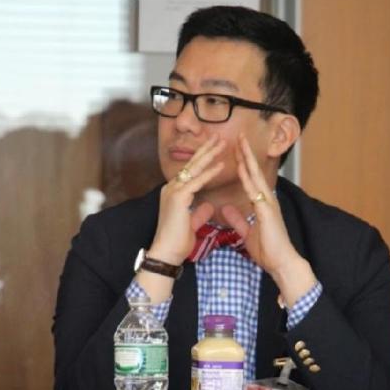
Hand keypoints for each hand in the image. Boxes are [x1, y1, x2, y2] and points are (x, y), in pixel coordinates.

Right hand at [150, 135, 224, 263]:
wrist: (167, 253)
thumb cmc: (177, 241)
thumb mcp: (191, 224)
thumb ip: (198, 213)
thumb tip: (207, 206)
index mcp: (175, 193)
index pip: (191, 172)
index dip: (204, 160)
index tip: (215, 150)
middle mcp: (172, 188)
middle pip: (192, 164)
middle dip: (206, 150)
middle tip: (219, 137)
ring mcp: (174, 191)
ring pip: (194, 168)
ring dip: (209, 155)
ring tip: (222, 143)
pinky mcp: (178, 197)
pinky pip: (197, 181)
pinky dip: (209, 173)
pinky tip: (220, 165)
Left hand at [221, 135, 315, 304]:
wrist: (282, 263)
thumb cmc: (269, 250)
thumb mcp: (247, 233)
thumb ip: (238, 220)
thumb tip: (225, 209)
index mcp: (262, 204)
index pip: (250, 180)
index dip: (243, 164)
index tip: (235, 150)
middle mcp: (267, 200)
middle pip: (254, 172)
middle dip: (246, 154)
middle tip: (238, 136)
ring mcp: (269, 204)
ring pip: (256, 176)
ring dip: (247, 158)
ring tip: (240, 142)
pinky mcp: (268, 211)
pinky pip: (255, 190)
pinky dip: (247, 177)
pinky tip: (241, 166)